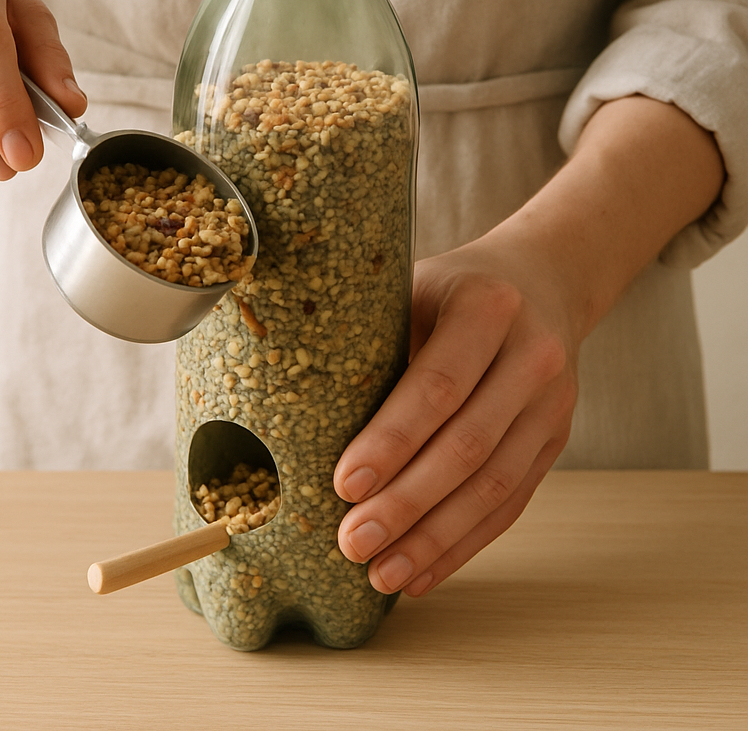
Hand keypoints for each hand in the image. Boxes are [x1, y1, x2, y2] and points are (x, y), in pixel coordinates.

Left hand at [332, 232, 577, 597]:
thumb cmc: (452, 287)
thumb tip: (297, 408)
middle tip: (351, 542)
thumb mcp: (413, 285)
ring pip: (494, 485)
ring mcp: (553, 403)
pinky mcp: (555, 440)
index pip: (439, 385)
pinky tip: (422, 572)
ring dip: (434, 538)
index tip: (344, 484)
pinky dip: (464, 543)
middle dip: (406, 502)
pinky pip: (512, 503)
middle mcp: (533, 356)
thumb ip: (374, 336)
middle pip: (468, 444)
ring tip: (381, 573)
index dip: (392, 439)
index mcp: (488, 306)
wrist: (544, 279)